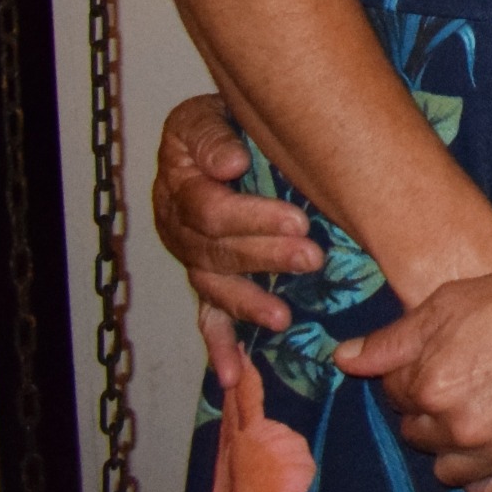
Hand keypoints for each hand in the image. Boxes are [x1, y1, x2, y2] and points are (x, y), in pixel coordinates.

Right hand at [152, 94, 320, 332]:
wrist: (220, 136)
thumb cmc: (222, 124)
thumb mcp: (208, 116)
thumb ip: (213, 137)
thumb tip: (230, 165)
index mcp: (179, 184)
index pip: (210, 211)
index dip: (253, 218)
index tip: (299, 220)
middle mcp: (178, 227)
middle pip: (216, 252)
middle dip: (266, 258)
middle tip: (313, 257)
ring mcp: (191, 257)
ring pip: (214, 287)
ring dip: (248, 303)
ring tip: (284, 316)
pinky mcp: (206, 280)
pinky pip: (207, 318)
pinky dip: (219, 347)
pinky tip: (233, 375)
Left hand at [336, 246, 491, 491]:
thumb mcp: (451, 302)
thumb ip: (392, 340)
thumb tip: (343, 359)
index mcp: (430, 385)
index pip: (398, 398)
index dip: (413, 378)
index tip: (437, 364)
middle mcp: (460, 425)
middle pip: (423, 437)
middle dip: (433, 417)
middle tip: (463, 389)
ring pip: (455, 471)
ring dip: (458, 451)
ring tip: (480, 421)